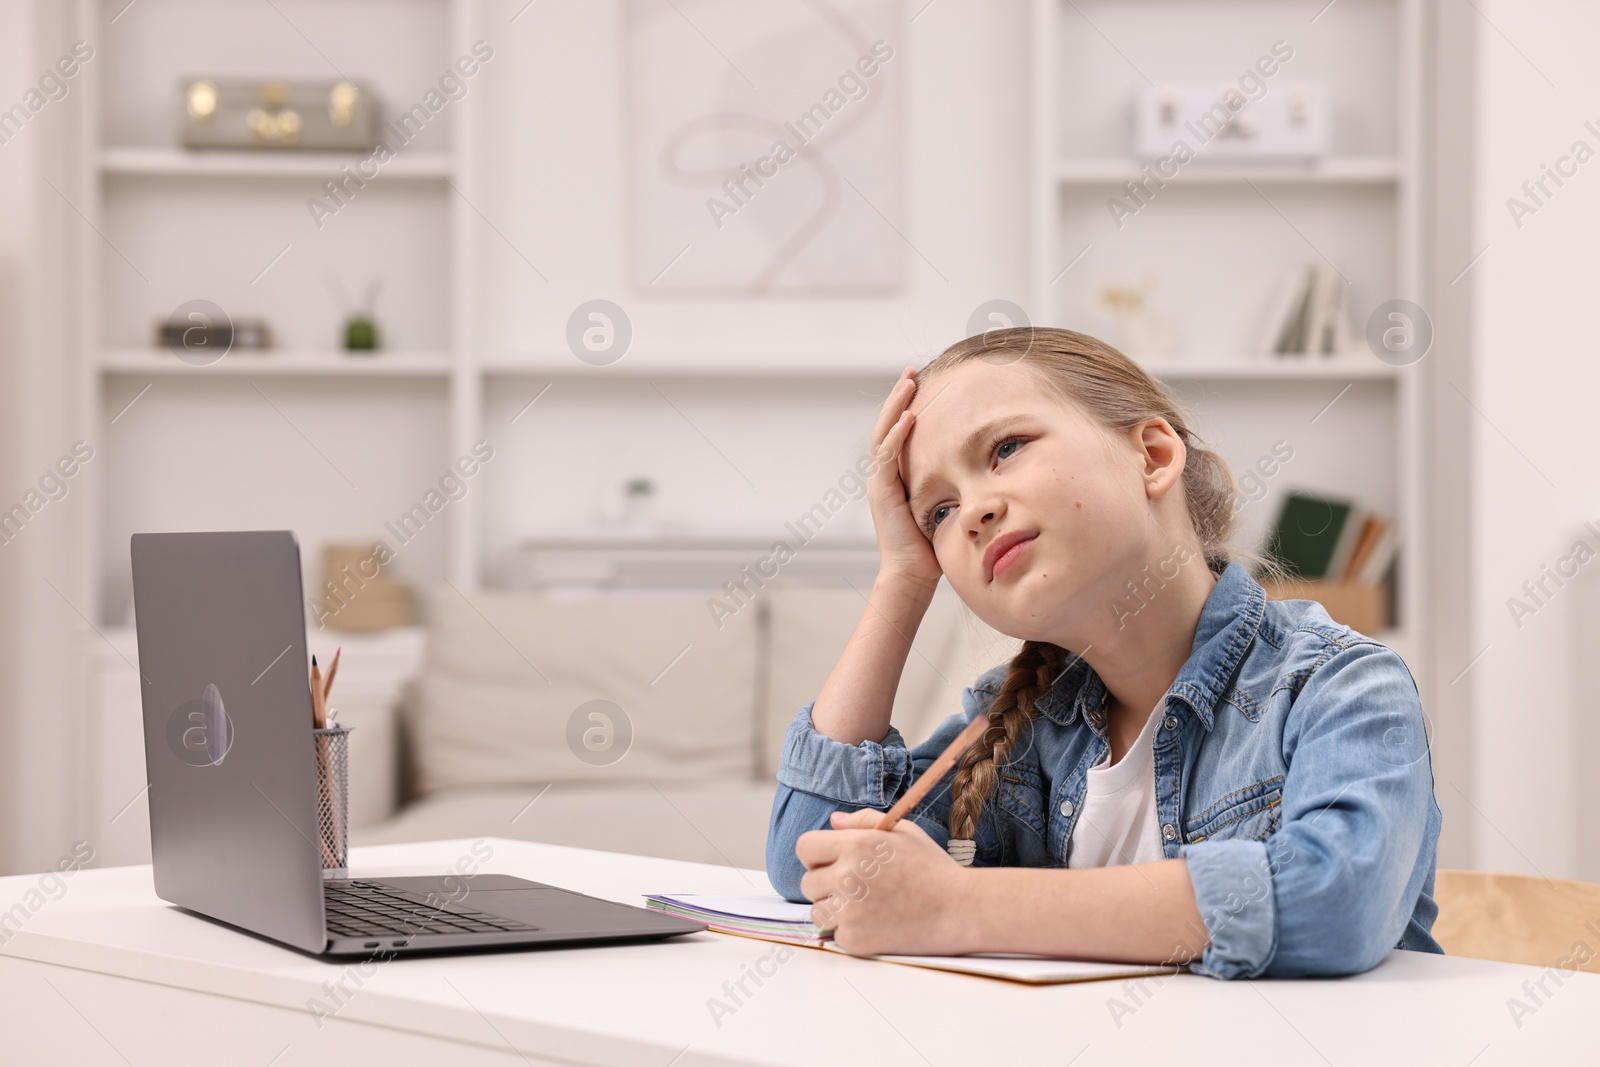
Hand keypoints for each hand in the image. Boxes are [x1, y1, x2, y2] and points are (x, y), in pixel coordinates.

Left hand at [795, 808, 971, 955]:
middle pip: (808, 882)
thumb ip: (863, 821)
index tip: (832, 861)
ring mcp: (850, 911)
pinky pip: (835, 934)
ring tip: (866, 905)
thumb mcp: (902, 833)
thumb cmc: (933, 869)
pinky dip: (850, 931)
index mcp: (856, 845)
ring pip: (816, 911)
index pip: (805, 847)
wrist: (959, 910)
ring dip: (834, 909)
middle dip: (826, 883)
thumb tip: (832, 821)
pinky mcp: (855, 940)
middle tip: (858, 886)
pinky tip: (877, 923)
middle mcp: (847, 877)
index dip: (817, 854)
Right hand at [866, 368, 941, 589]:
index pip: (898, 433)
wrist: (913, 576)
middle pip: (886, 425)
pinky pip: (886, 457)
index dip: (906, 407)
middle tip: (911, 372)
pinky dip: (896, 435)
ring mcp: (880, 484)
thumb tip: (981, 466)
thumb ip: (951, 484)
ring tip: (907, 383)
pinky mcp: (882, 493)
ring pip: (883, 434)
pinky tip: (908, 417)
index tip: (920, 383)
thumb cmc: (932, 547)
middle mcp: (884, 476)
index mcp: (896, 477)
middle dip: (898, 397)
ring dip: (894, 406)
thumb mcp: (945, 505)